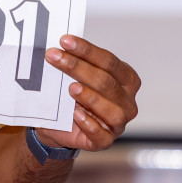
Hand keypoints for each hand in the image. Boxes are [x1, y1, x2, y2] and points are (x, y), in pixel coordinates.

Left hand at [37, 35, 140, 152]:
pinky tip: (76, 115)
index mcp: (126, 79)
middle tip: (54, 57)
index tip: (64, 41)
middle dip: (79, 68)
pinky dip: (89, 125)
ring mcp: (118, 123)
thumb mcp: (73, 77)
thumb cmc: (70, 96)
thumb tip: (60, 47)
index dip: (87, 50)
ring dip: (90, 98)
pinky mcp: (105, 141)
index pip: (109, 62)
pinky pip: (102, 136)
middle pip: (106, 82)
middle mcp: (127, 101)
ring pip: (112, 111)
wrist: (57, 126)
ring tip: (71, 88)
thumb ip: (74, 64)